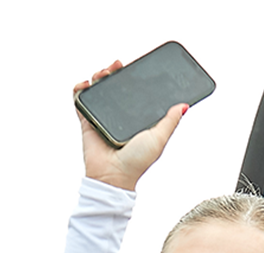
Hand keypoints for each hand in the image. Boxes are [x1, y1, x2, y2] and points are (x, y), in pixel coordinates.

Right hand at [76, 62, 187, 190]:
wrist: (114, 175)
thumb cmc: (138, 161)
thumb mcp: (159, 138)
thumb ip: (170, 121)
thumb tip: (184, 105)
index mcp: (134, 119)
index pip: (133, 93)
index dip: (132, 78)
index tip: (133, 67)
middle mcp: (118, 117)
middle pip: (113, 88)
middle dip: (113, 72)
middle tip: (116, 65)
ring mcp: (102, 119)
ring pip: (97, 91)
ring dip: (98, 77)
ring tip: (103, 73)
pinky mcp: (87, 123)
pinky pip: (79, 103)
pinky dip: (79, 90)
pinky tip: (85, 84)